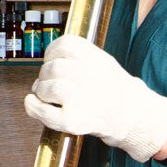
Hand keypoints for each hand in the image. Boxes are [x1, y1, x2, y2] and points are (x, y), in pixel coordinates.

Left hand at [24, 36, 166, 163]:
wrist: (134, 118)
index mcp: (98, 61)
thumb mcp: (104, 64)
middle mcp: (91, 78)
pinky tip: (33, 103)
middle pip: (54, 67)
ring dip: (41, 90)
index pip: (66, 45)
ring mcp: (82, 100)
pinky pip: (45, 112)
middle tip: (49, 83)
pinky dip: (33, 107)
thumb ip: (78, 60)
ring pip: (48, 87)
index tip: (52, 60)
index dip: (52, 51)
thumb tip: (41, 74)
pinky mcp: (74, 121)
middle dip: (45, 74)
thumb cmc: (114, 92)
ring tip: (47, 96)